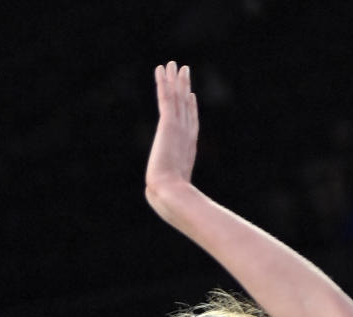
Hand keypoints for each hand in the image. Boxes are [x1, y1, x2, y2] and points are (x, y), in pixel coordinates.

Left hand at [145, 62, 198, 205]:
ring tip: (174, 63)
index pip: (190, 124)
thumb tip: (181, 216)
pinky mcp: (168, 124)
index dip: (190, 108)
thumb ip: (177, 197)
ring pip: (177, 98)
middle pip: (185, 106)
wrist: (170, 194)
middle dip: (184, 88)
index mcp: (187, 150)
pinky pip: (165, 97)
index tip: (190, 96)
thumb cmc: (173, 199)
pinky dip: (164, 82)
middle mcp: (185, 135)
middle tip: (184, 72)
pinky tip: (162, 69)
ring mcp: (178, 128)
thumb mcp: (174, 195)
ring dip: (175, 79)